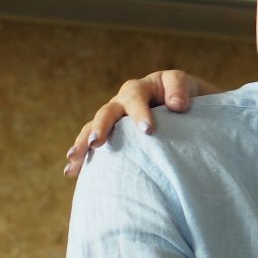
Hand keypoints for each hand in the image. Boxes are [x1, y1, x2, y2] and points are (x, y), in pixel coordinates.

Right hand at [63, 70, 209, 175]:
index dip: (140, 113)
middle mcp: (122, 101)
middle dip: (101, 127)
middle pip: (108, 112)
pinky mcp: (111, 134)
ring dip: (84, 141)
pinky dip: (83, 156)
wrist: (184, 105)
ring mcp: (114, 118)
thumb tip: (176, 106)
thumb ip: (180, 89)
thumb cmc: (186, 96)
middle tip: (98, 143)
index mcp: (141, 88)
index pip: (137, 98)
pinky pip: (92, 142)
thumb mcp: (186, 86)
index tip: (147, 131)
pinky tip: (71, 171)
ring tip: (74, 157)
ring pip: (94, 127)